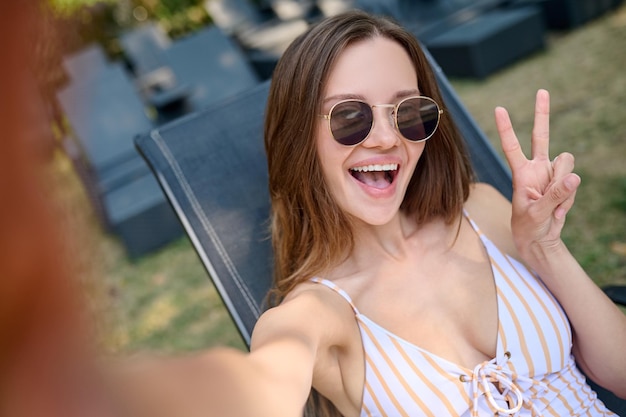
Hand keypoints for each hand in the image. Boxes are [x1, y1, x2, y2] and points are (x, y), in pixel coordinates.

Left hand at [495, 89, 580, 259]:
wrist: (540, 238)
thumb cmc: (529, 226)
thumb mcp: (537, 213)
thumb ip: (554, 196)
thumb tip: (573, 177)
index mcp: (521, 173)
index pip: (512, 146)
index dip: (506, 128)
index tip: (499, 109)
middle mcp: (536, 168)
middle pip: (541, 136)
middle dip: (542, 114)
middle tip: (541, 91)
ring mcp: (552, 174)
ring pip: (567, 163)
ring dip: (563, 185)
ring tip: (552, 205)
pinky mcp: (564, 182)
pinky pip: (574, 182)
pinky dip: (568, 198)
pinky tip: (558, 210)